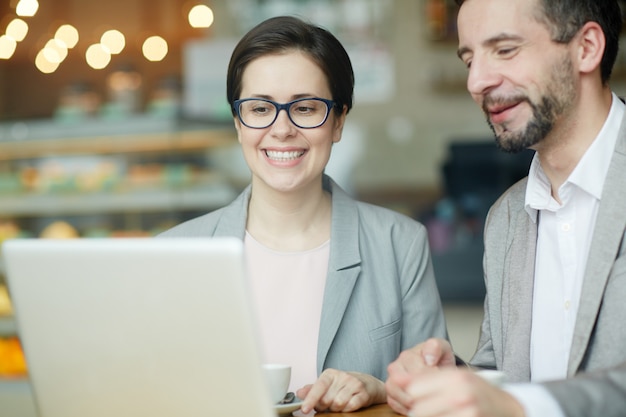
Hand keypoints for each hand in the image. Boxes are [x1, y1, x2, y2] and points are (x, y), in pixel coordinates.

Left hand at [297, 369, 385, 413]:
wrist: (368, 383)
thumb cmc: (343, 385)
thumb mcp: (327, 385)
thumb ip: (312, 389)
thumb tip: (299, 393)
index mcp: (330, 374)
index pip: (318, 386)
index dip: (310, 399)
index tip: (304, 409)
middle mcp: (342, 376)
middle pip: (326, 399)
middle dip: (325, 406)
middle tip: (328, 405)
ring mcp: (354, 384)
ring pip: (338, 404)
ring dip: (336, 409)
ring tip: (339, 404)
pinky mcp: (364, 393)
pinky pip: (351, 407)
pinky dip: (347, 410)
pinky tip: (348, 405)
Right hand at [386, 338, 455, 413]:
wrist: (435, 367)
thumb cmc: (437, 358)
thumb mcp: (442, 348)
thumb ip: (435, 347)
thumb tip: (428, 358)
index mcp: (407, 356)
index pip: (414, 371)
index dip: (429, 377)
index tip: (439, 378)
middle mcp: (395, 367)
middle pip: (400, 382)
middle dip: (419, 390)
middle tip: (433, 392)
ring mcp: (391, 381)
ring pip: (394, 393)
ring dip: (411, 400)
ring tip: (427, 399)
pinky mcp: (391, 395)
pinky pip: (393, 404)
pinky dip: (405, 407)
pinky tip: (419, 405)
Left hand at [405, 367, 524, 416]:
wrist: (508, 409)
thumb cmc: (479, 392)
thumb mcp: (456, 377)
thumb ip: (426, 377)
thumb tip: (397, 380)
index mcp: (455, 377)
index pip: (413, 388)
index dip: (411, 394)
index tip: (416, 397)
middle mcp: (460, 394)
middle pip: (417, 408)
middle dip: (418, 410)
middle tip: (430, 408)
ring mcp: (466, 412)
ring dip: (428, 416)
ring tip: (440, 411)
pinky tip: (447, 415)